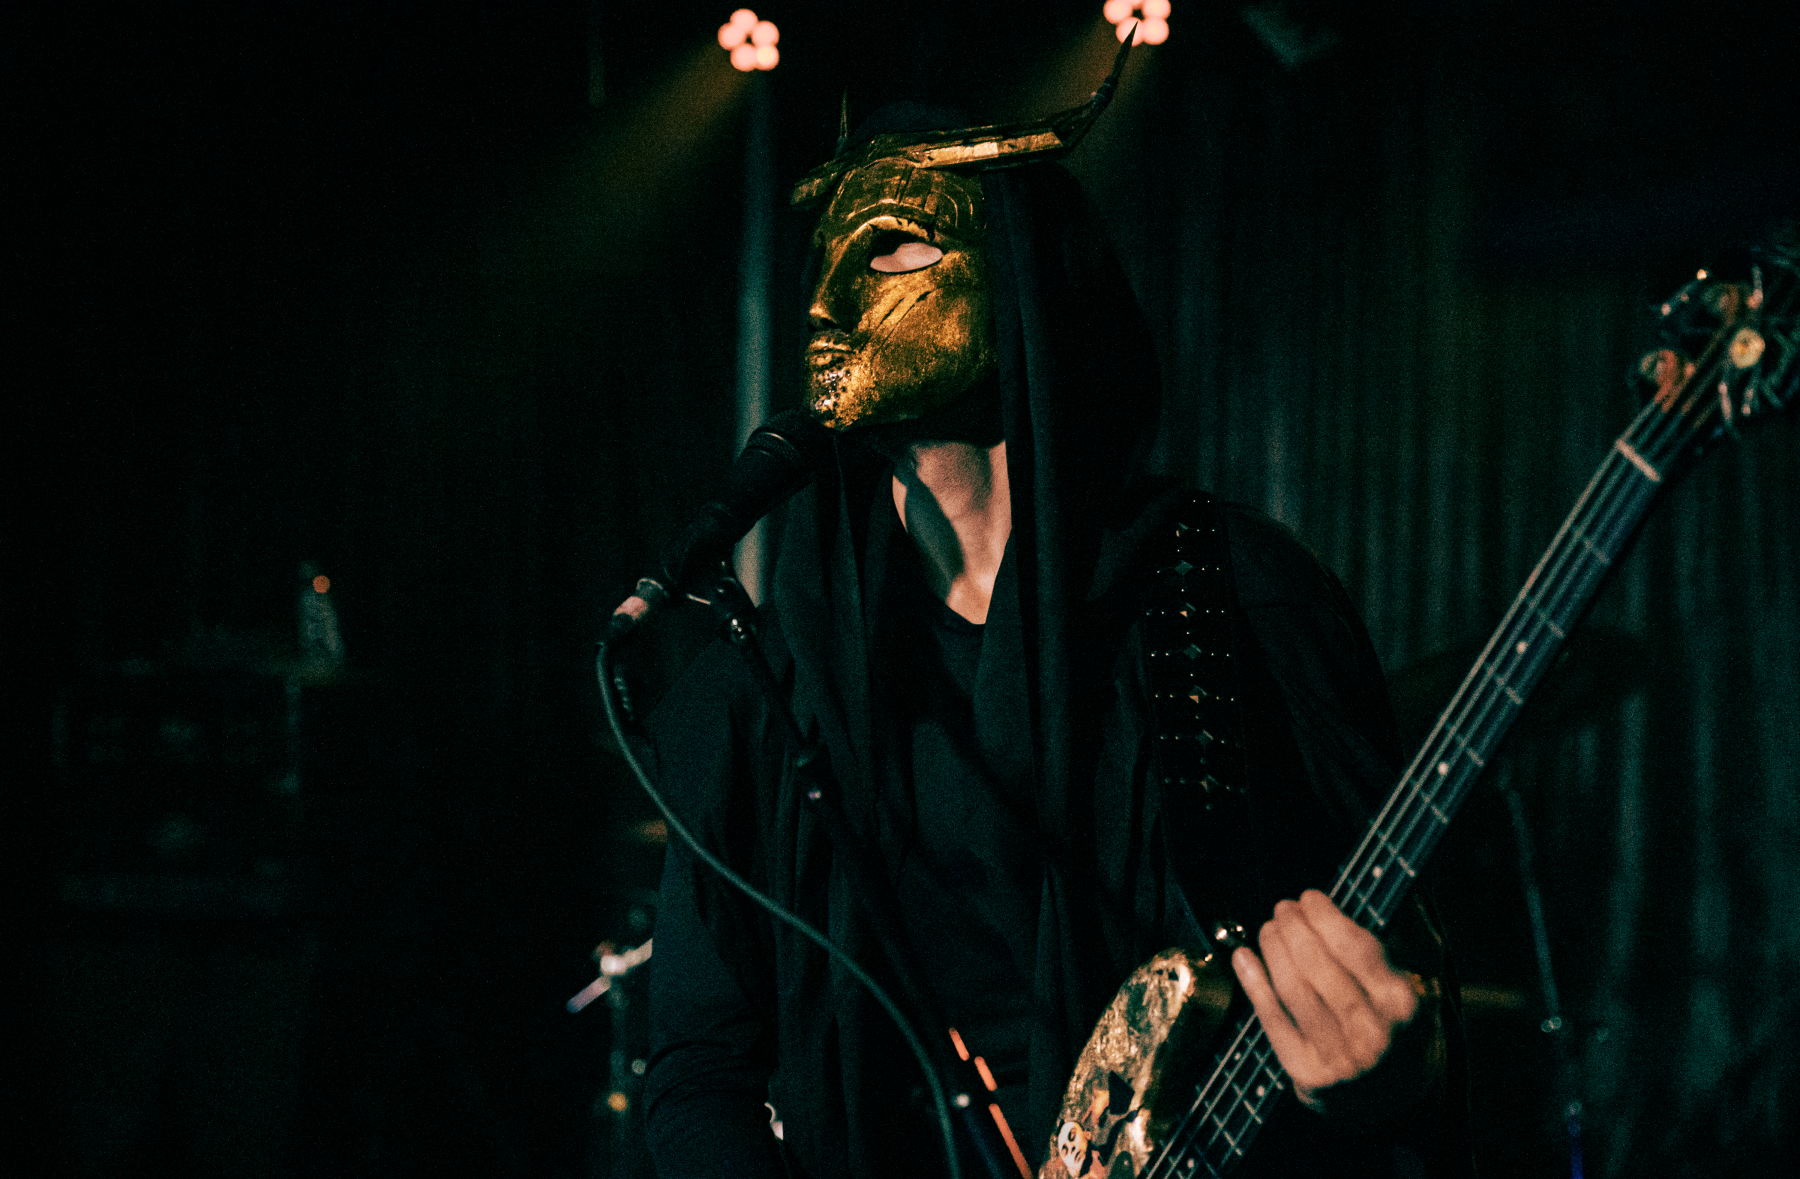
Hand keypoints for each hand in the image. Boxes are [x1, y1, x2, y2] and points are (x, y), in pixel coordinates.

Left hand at [1229, 889, 1424, 1114]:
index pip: (1355, 948)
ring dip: (1273, 950)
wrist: (1396, 1099)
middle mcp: (1372, 1034)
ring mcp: (1339, 1058)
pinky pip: (1273, 1021)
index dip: (1325, 917)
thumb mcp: (1413, 989)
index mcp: (1401, 1005)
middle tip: (1283, 909)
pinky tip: (1244, 958)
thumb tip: (1343, 904)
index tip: (1310, 898)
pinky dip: (1254, 984)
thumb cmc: (1400, 1028)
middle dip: (1294, 929)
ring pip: (1293, 990)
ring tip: (1268, 929)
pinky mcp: (1309, 1075)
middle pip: (1317, 966)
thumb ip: (1387, 947)